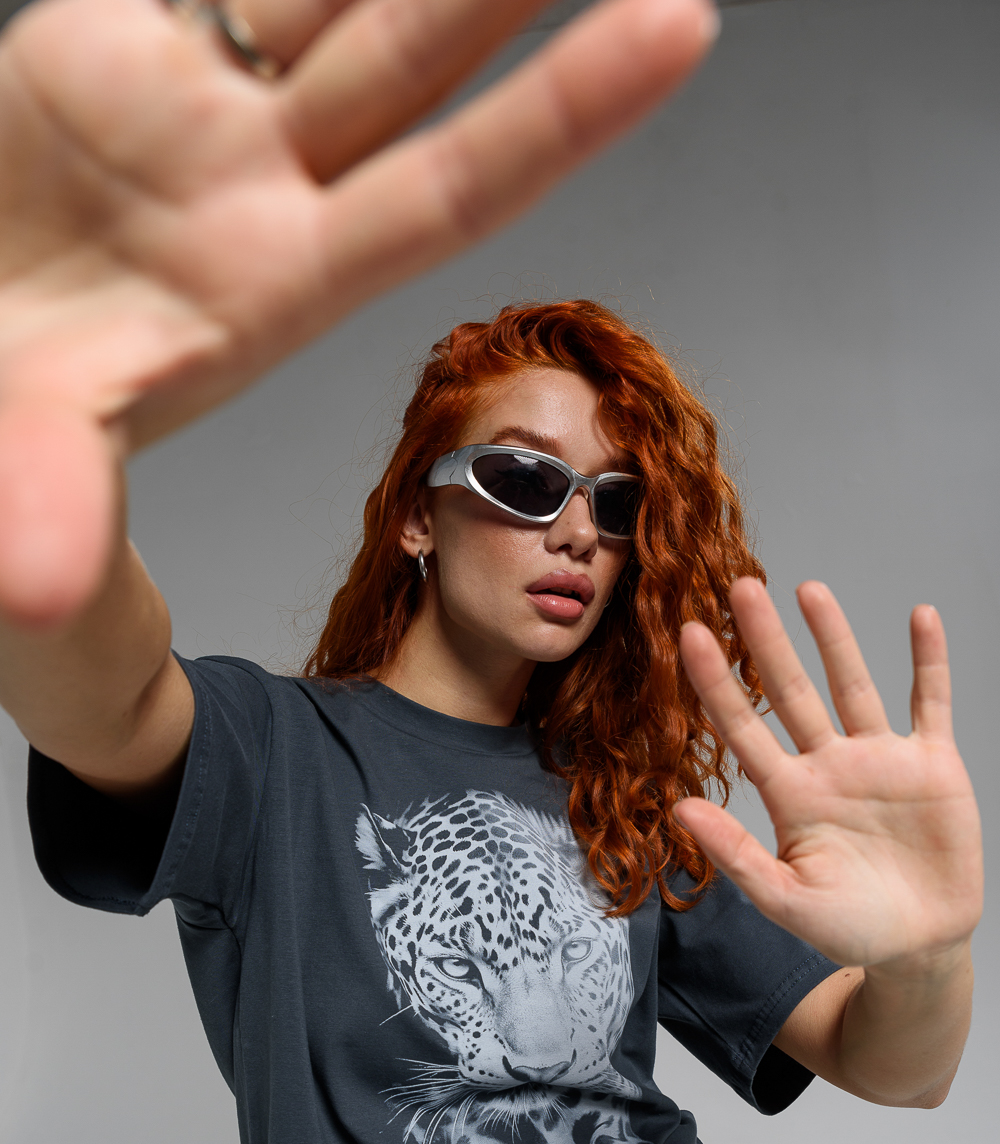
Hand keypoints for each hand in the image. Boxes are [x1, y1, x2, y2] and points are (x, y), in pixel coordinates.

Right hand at [0, 0, 715, 625]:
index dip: (561, 114)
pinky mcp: (130, 44)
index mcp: (274, 281)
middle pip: (417, 65)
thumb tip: (39, 593)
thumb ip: (53, 500)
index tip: (676, 32)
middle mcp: (261, 189)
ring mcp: (203, 111)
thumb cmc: (7, 411)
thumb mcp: (26, 451)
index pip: (450, 191)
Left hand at [675, 578, 982, 975]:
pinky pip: (930, 702)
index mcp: (789, 795)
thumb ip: (738, 855)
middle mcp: (829, 766)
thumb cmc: (850, 929)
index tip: (688, 636)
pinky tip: (920, 617)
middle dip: (765, 640)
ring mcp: (880, 760)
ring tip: (807, 589)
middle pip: (790, 691)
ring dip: (833, 637)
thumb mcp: (787, 900)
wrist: (920, 946)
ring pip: (852, 685)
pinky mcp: (933, 764)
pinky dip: (928, 662)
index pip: (743, 728)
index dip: (715, 684)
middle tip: (739, 587)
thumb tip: (680, 808)